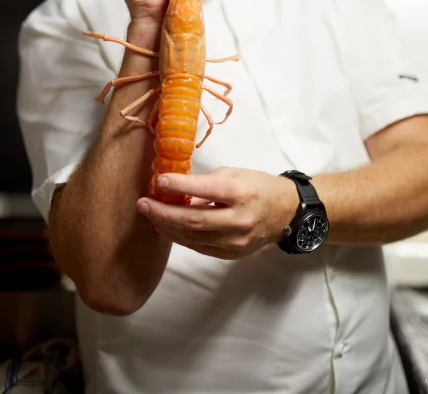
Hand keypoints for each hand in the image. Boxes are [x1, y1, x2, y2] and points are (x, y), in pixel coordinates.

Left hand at [136, 167, 296, 259]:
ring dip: (166, 226)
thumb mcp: (234, 174)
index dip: (178, 185)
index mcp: (241, 193)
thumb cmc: (257, 186)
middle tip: (143, 204)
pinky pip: (199, 246)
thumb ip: (206, 182)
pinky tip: (166, 227)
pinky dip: (179, 237)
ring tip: (149, 214)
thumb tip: (175, 187)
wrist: (284, 212)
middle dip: (163, 213)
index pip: (205, 190)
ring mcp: (234, 241)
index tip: (159, 180)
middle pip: (193, 220)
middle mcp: (238, 220)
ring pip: (192, 237)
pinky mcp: (230, 254)